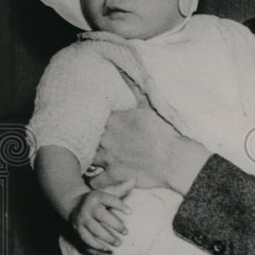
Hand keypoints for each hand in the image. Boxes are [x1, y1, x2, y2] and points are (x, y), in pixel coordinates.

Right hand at [68, 179, 133, 254]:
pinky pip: (86, 239)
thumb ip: (120, 188)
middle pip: (102, 216)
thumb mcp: (106, 192)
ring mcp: (82, 220)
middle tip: (126, 232)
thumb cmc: (96, 199)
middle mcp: (88, 208)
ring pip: (94, 230)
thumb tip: (134, 180)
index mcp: (96, 196)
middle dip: (115, 224)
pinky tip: (106, 250)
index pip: (109, 199)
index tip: (131, 212)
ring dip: (107, 238)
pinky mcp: (78, 230)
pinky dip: (96, 246)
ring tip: (118, 243)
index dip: (119, 205)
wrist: (73, 205)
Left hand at [90, 89, 209, 194]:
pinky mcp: (113, 175)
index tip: (84, 117)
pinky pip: (94, 180)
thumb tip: (126, 73)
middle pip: (82, 136)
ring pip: (85, 157)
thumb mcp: (149, 106)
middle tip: (81, 136)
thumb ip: (134, 90)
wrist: (173, 159)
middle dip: (82, 136)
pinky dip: (93, 179)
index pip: (88, 114)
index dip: (86, 117)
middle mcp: (106, 138)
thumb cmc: (163, 132)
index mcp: (113, 119)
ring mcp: (107, 157)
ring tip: (84, 155)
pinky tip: (94, 176)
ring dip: (85, 156)